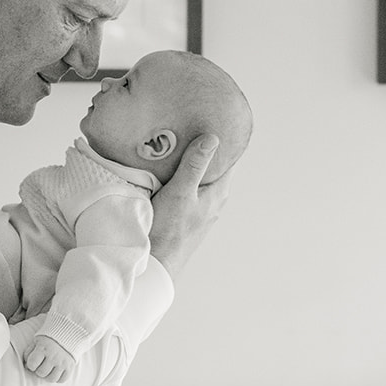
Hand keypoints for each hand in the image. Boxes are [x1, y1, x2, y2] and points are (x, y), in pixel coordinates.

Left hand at [24, 335, 75, 382]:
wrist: (68, 333)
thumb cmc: (48, 339)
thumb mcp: (36, 341)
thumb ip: (29, 353)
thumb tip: (26, 367)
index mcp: (43, 348)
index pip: (32, 364)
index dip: (31, 365)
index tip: (33, 362)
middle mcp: (54, 356)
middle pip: (41, 373)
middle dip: (39, 371)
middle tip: (41, 366)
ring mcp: (63, 362)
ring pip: (51, 379)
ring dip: (47, 376)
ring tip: (48, 369)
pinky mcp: (70, 367)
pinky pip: (62, 380)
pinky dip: (58, 378)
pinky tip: (56, 371)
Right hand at [147, 135, 229, 278]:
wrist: (156, 264)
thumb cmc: (169, 231)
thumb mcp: (181, 192)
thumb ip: (195, 165)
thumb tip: (213, 138)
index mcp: (218, 192)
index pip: (229, 158)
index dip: (224, 139)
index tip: (212, 120)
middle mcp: (213, 199)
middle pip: (213, 165)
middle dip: (203, 147)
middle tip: (188, 125)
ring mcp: (200, 207)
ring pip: (199, 177)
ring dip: (190, 161)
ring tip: (175, 141)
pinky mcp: (187, 213)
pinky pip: (188, 187)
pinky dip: (181, 174)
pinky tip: (166, 168)